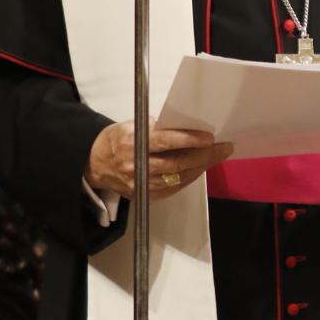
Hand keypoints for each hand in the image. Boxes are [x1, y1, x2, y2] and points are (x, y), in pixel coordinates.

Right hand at [84, 122, 233, 199]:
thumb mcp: (131, 124)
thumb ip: (155, 126)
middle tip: (224, 147)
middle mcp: (136, 166)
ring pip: (178, 178)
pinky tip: (200, 168)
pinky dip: (189, 178)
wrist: (95, 164)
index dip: (189, 140)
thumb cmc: (116, 139)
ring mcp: (140, 184)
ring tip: (217, 156)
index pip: (165, 142)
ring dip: (201, 167)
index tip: (210, 138)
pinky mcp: (144, 196)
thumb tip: (185, 124)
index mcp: (131, 143)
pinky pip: (173, 188)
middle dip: (205, 156)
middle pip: (177, 164)